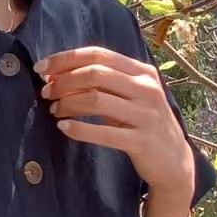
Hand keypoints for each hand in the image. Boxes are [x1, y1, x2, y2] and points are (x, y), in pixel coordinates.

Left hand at [35, 45, 194, 200]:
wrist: (174, 162)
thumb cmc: (145, 125)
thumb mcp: (133, 97)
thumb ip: (105, 84)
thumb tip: (60, 75)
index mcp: (142, 72)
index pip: (99, 54)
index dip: (66, 59)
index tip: (42, 68)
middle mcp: (146, 88)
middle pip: (95, 74)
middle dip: (63, 81)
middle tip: (46, 92)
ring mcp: (145, 114)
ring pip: (96, 100)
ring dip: (68, 104)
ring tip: (54, 110)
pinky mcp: (140, 141)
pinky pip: (103, 132)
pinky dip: (79, 129)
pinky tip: (64, 128)